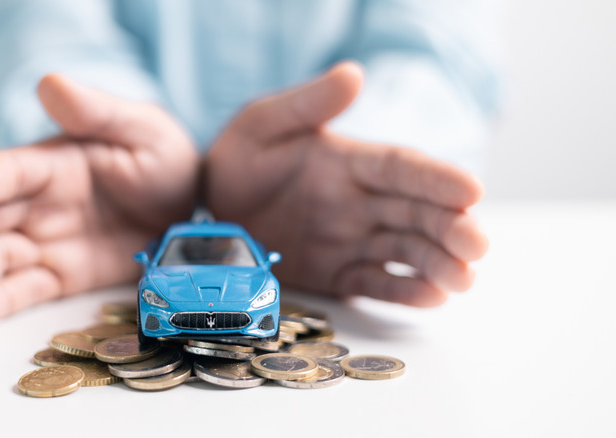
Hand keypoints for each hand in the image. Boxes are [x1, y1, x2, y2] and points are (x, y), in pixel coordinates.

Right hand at [0, 75, 198, 325]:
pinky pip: (23, 292)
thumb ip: (97, 112)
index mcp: (50, 165)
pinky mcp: (60, 277)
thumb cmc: (163, 161)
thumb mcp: (141, 130)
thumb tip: (51, 82)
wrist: (188, 210)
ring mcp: (45, 244)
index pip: (2, 174)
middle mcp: (36, 205)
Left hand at [206, 62, 487, 306]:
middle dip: (451, 228)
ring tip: (465, 279)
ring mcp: (350, 240)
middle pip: (416, 213)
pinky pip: (375, 282)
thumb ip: (308, 105)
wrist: (207, 207)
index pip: (402, 168)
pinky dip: (403, 291)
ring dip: (438, 264)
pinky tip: (433, 297)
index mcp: (349, 161)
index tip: (473, 190)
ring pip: (405, 251)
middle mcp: (359, 202)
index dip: (437, 179)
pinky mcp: (336, 273)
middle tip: (478, 246)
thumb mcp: (264, 123)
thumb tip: (354, 73)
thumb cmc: (238, 158)